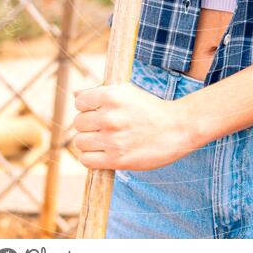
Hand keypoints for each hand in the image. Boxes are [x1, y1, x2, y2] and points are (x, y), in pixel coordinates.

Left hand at [73, 81, 194, 170]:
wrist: (177, 128)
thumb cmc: (151, 109)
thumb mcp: (128, 92)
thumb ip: (101, 93)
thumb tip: (75, 95)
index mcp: (112, 95)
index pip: (80, 102)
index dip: (87, 107)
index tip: (98, 111)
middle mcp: (109, 116)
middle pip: (78, 123)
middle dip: (89, 125)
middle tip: (104, 127)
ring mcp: (112, 139)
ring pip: (80, 142)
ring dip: (89, 142)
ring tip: (105, 140)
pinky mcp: (116, 159)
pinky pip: (86, 160)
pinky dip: (91, 158)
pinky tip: (103, 152)